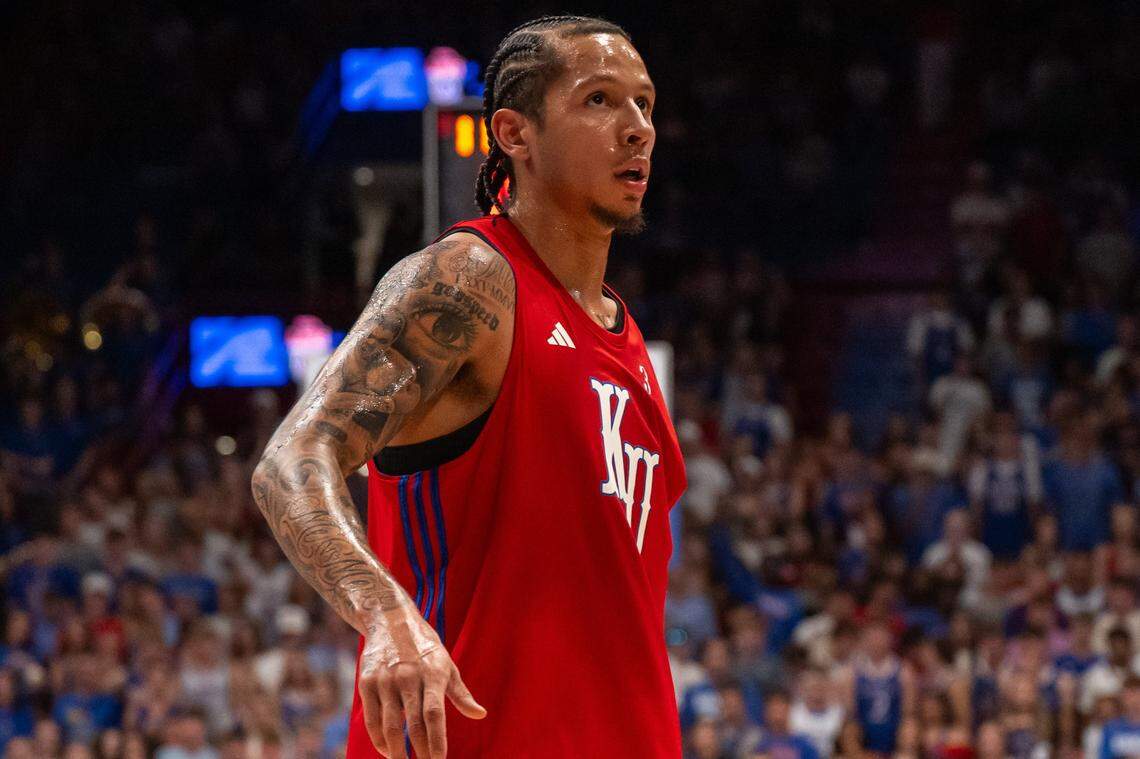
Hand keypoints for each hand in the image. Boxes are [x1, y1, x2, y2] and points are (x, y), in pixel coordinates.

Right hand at [358, 606, 485, 757]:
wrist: (390, 619)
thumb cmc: (425, 646)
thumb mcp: (447, 663)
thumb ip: (461, 693)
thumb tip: (480, 714)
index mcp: (432, 673)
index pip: (435, 715)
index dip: (437, 741)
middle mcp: (408, 677)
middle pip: (414, 724)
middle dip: (420, 753)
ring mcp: (385, 680)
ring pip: (390, 726)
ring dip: (397, 752)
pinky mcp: (367, 682)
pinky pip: (372, 719)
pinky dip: (379, 739)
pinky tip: (388, 750)